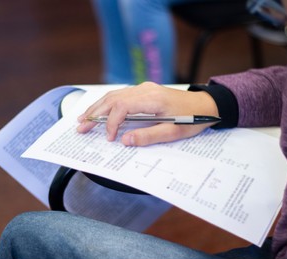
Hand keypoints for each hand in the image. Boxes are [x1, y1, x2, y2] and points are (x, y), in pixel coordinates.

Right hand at [77, 82, 218, 145]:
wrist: (206, 105)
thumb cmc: (192, 119)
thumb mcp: (172, 133)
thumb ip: (147, 136)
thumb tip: (125, 141)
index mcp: (152, 99)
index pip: (122, 108)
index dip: (111, 123)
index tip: (109, 138)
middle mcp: (145, 90)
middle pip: (113, 99)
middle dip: (94, 113)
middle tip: (80, 127)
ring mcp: (144, 88)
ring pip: (114, 95)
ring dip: (98, 107)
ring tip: (83, 119)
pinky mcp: (145, 91)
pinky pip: (121, 95)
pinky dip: (108, 104)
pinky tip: (100, 110)